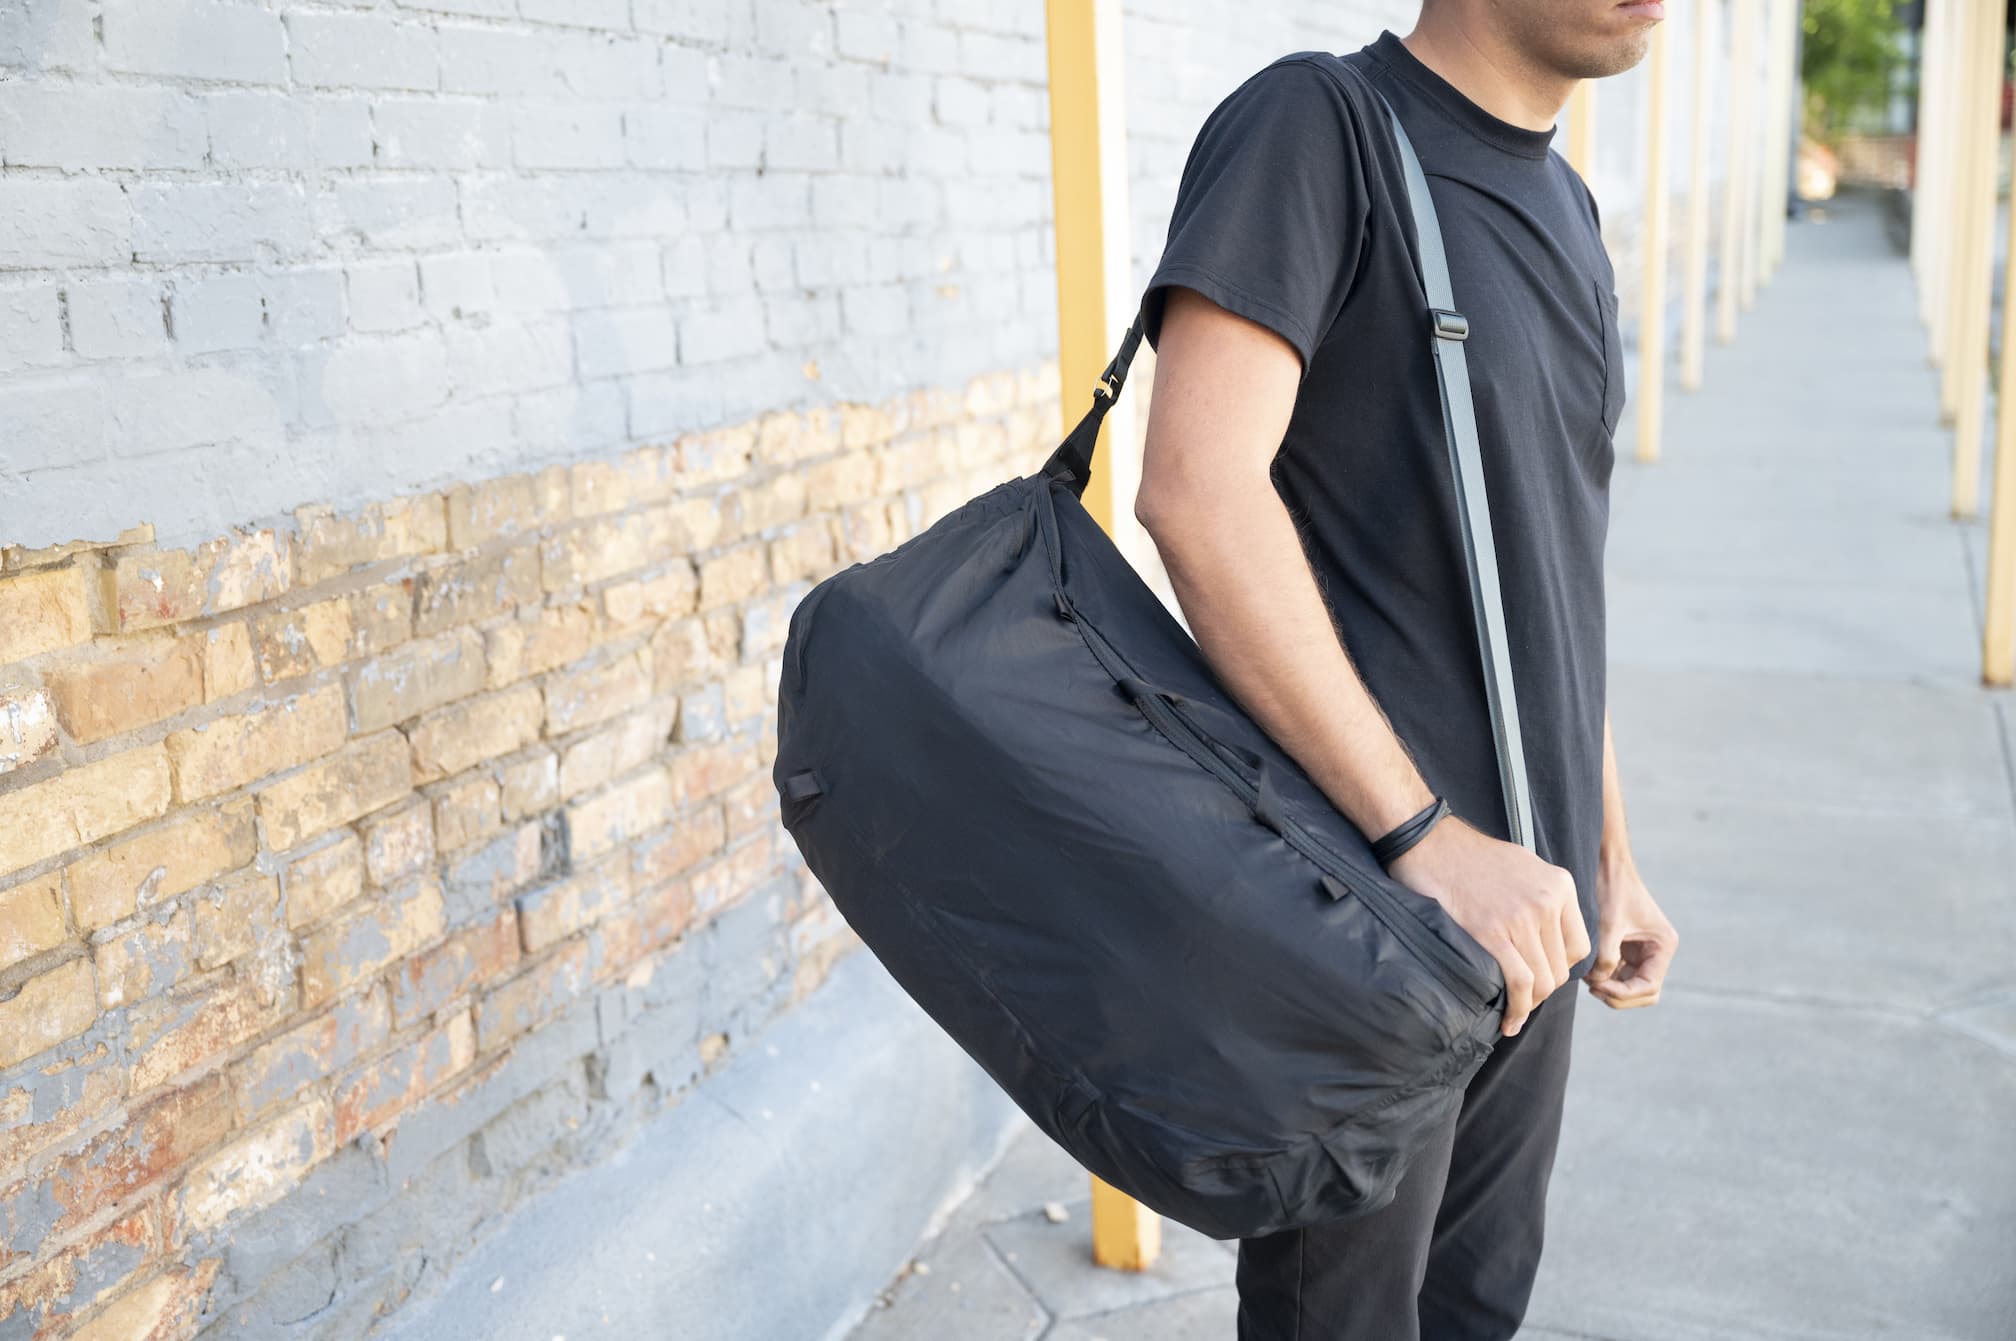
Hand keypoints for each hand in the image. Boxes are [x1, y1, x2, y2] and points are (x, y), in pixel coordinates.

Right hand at [1388, 816, 1590, 1037]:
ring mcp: (1521, 917)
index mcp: (1559, 885)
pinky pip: (1519, 983)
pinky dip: (1517, 1009)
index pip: (1578, 946)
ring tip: (1513, 1014)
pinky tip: (1508, 1020)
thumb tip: (1546, 940)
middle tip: (1521, 1000)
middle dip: (1542, 992)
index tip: (1538, 978)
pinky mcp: (1491, 933)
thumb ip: (1542, 899)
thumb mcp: (1523, 867)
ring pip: (1543, 981)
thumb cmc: (1467, 857)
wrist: (1427, 841)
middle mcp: (1546, 901)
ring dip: (1529, 1005)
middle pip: (1561, 969)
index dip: (1559, 970)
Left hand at [1583, 854, 1676, 1008]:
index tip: (1598, 986)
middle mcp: (1656, 952)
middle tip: (1592, 986)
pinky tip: (1587, 970)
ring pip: (1628, 987)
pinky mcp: (1625, 949)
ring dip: (1609, 987)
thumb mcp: (1610, 924)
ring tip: (1587, 976)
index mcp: (1663, 946)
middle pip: (1642, 992)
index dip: (1624, 993)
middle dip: (1618, 995)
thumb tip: (1598, 982)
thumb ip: (1606, 956)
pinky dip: (1603, 977)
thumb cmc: (1612, 889)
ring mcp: (1641, 952)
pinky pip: (1617, 974)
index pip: (1649, 986)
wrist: (1606, 866)